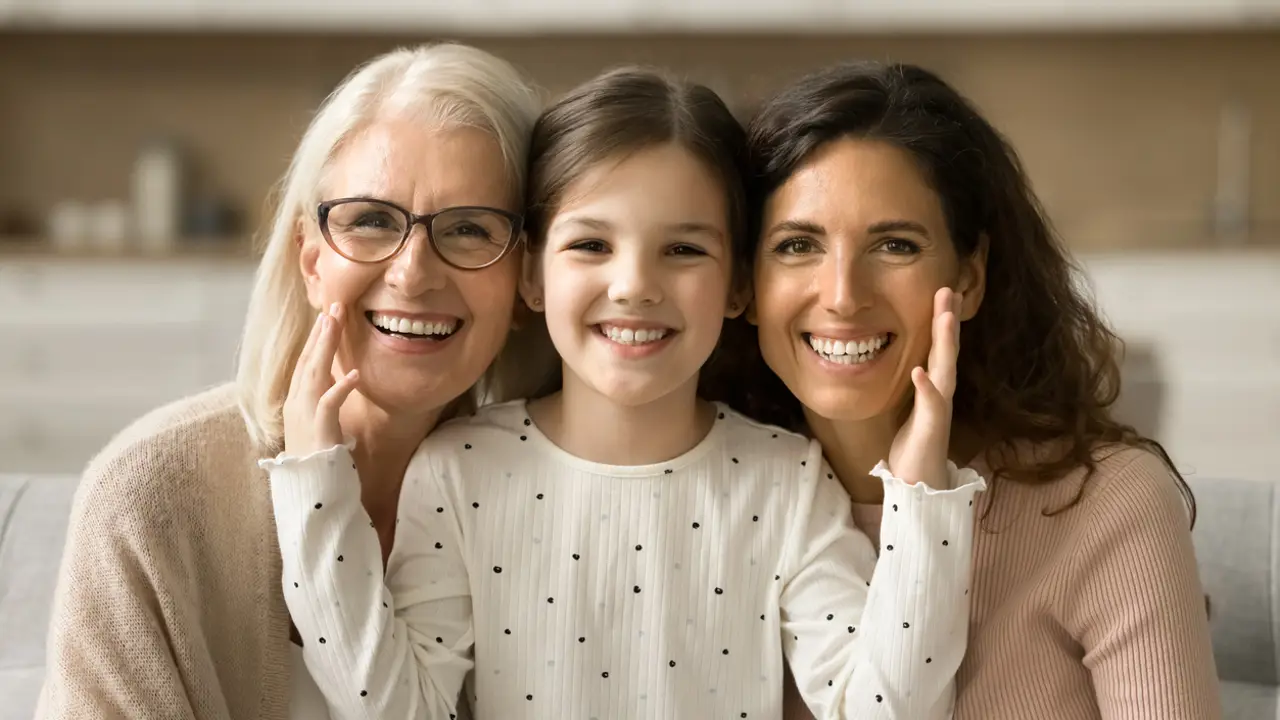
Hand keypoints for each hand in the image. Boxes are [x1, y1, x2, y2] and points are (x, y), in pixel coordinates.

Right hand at [283, 302, 358, 455]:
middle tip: (334, 306)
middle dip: (321, 332)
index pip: (306, 363)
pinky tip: (354, 374)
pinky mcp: (319, 428)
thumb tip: (338, 379)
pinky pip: (330, 403)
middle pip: (309, 360)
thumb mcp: (322, 422)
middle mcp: (297, 403)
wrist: (310, 488)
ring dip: (326, 347)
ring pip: (315, 373)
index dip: (316, 338)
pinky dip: (341, 387)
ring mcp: (305, 414)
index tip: (327, 316)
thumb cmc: (319, 457)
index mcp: (297, 400)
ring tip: (337, 323)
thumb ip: (326, 399)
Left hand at [887, 288, 960, 489]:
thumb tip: (912, 364)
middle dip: (947, 320)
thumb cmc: (914, 447)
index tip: (943, 292)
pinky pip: (930, 404)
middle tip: (948, 289)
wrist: (920, 484)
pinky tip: (919, 370)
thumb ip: (916, 387)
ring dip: (945, 343)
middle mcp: (941, 393)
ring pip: (944, 370)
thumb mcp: (911, 408)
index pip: (939, 348)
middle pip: (946, 350)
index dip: (941, 320)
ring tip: (944, 317)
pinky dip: (926, 386)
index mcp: (934, 387)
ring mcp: (938, 409)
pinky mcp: (931, 427)